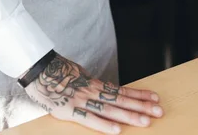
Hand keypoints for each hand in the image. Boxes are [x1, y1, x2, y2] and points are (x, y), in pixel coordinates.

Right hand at [25, 53, 162, 132]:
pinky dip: (104, 125)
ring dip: (129, 116)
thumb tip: (103, 87)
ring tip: (146, 121)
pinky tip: (117, 130)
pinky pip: (90, 119)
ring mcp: (82, 101)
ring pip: (110, 110)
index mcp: (94, 83)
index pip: (121, 91)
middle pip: (120, 101)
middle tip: (159, 111)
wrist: (38, 69)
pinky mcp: (71, 111)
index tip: (154, 98)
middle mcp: (92, 91)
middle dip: (141, 106)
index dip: (138, 95)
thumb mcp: (77, 74)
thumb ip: (90, 83)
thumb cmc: (57, 72)